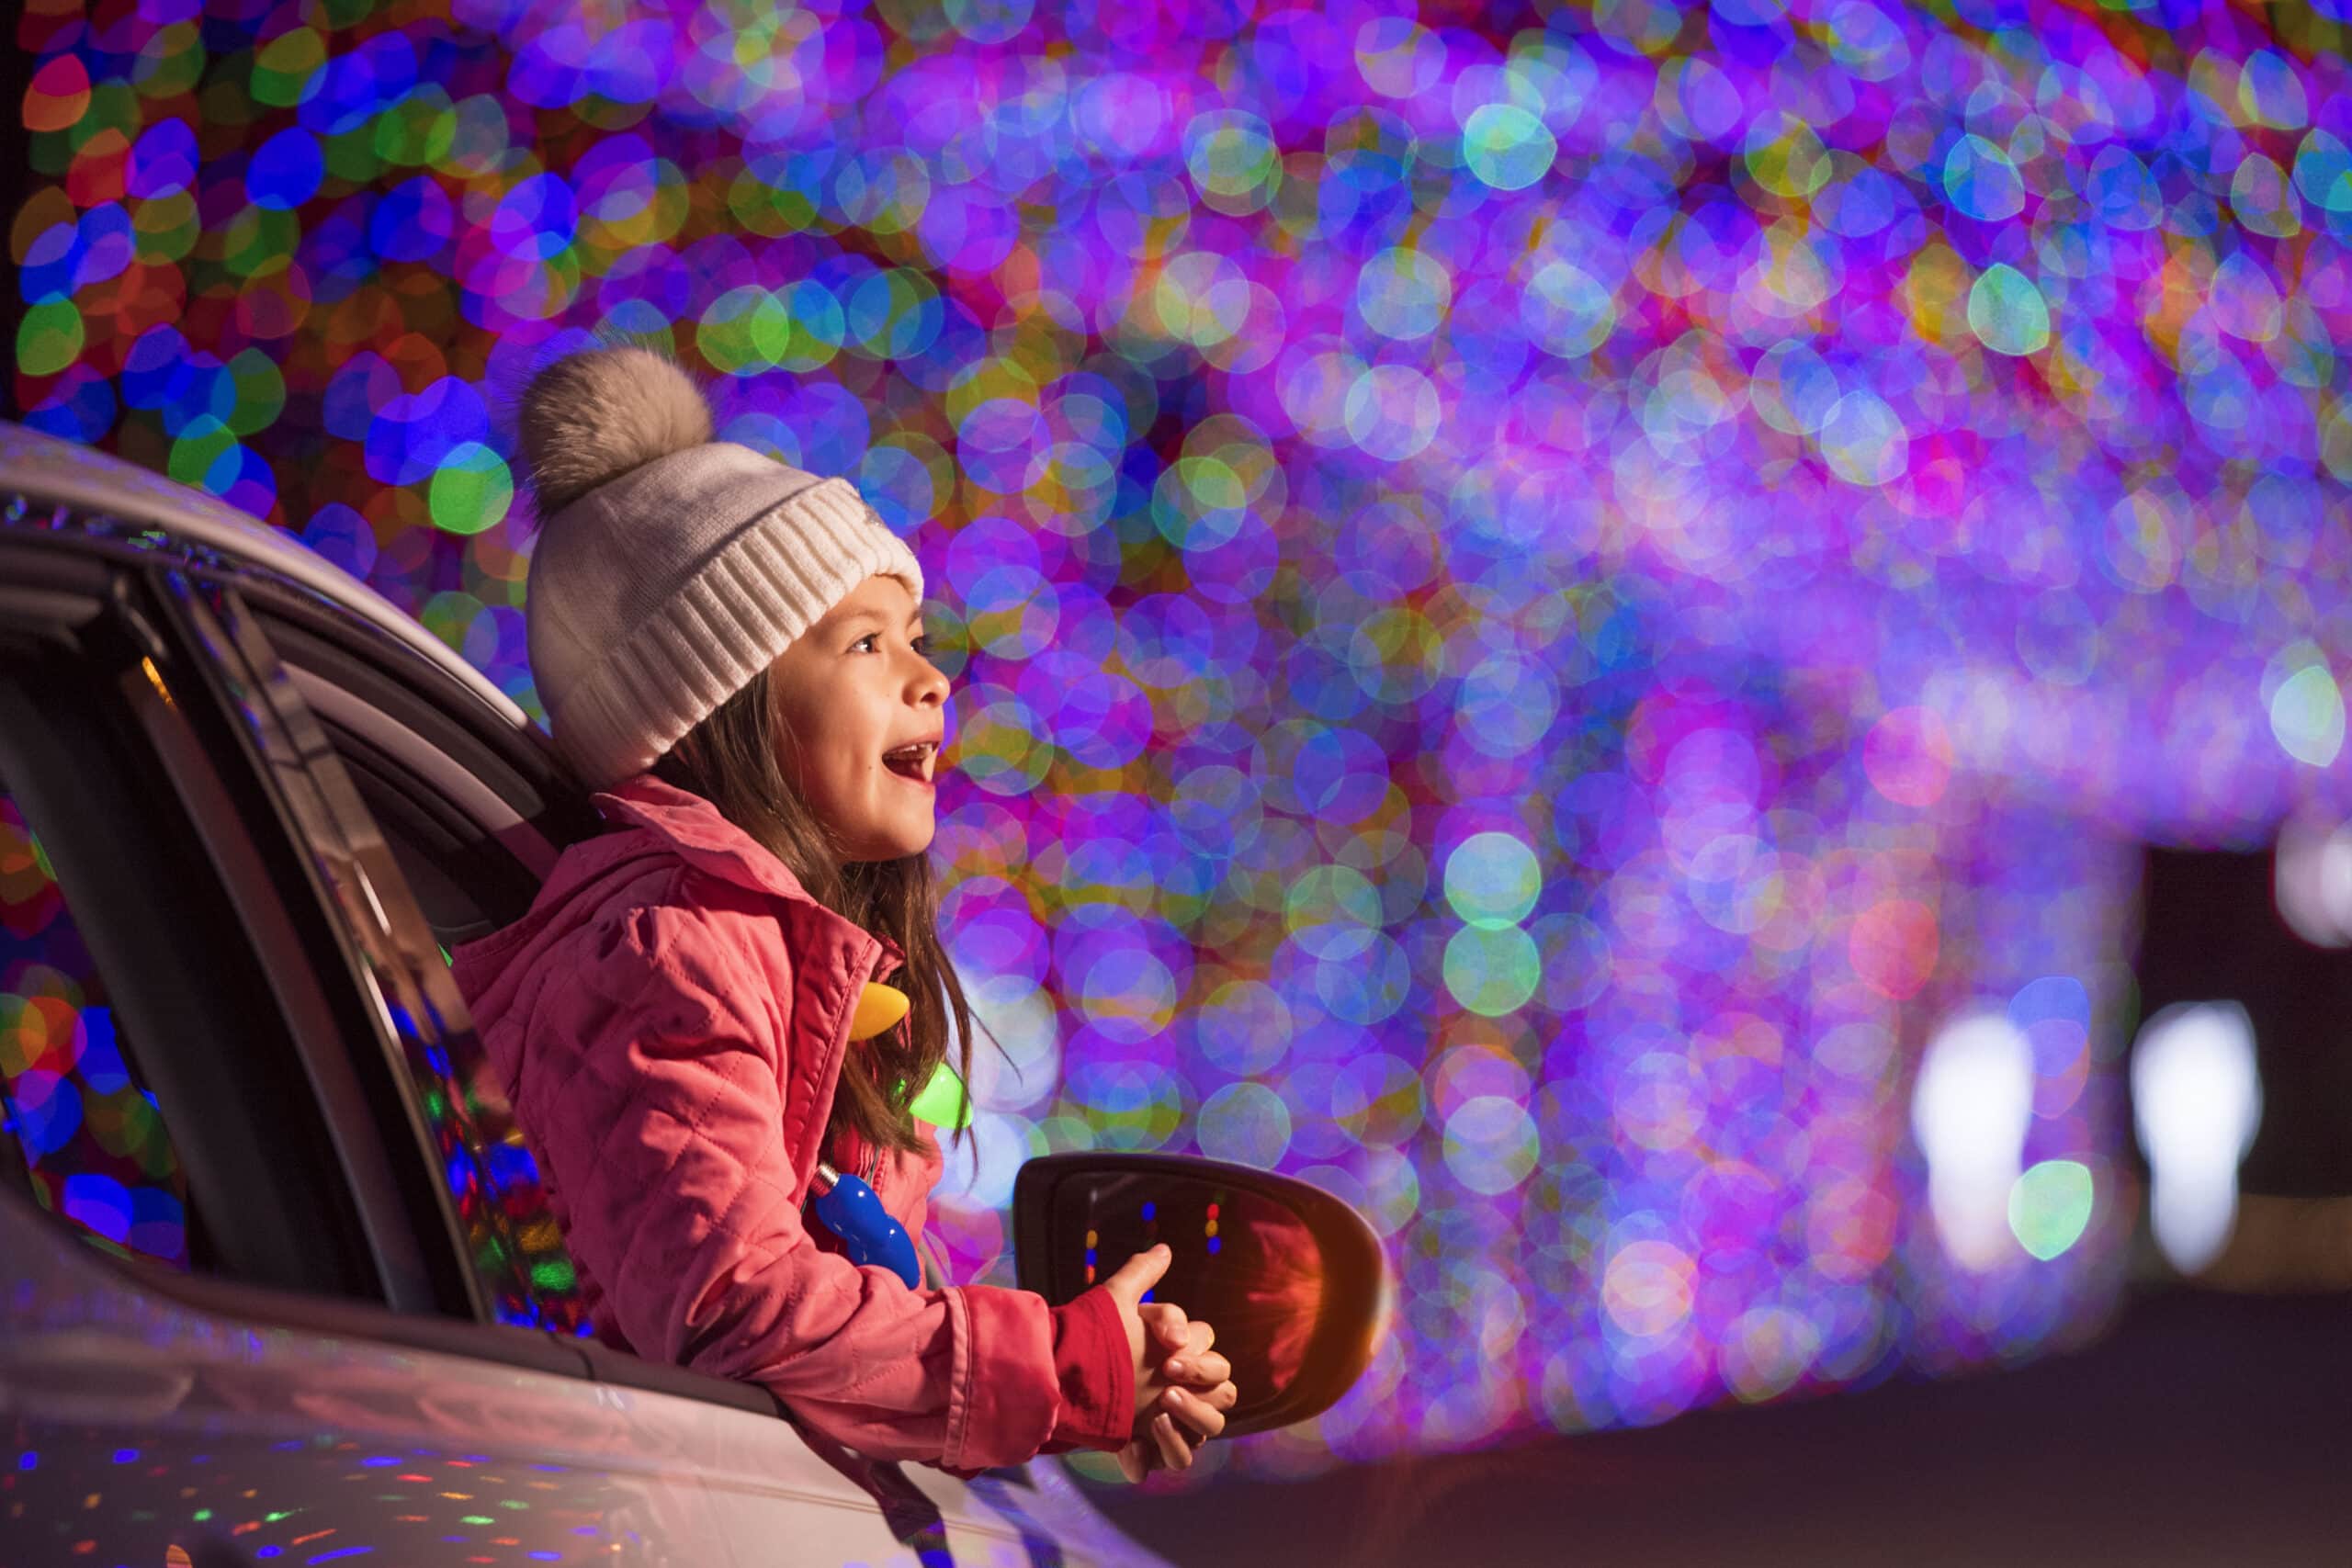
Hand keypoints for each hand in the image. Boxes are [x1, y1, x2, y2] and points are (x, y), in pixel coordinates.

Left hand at [1098, 1245, 1240, 1480]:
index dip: (1199, 1357)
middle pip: (1224, 1394)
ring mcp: (1170, 1420)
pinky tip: (1143, 1437)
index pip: (1216, 1358)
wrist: (1056, 1377)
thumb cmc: (1091, 1337)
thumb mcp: (1114, 1302)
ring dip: (1194, 1419)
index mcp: (1182, 1357)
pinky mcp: (1151, 1448)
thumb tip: (1165, 1248)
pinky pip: (1179, 1459)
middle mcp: (1182, 1389)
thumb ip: (1142, 1274)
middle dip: (1202, 1387)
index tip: (1168, 1352)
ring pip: (1211, 1428)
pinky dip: (1168, 1450)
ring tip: (1159, 1413)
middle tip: (1165, 1384)